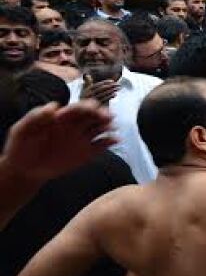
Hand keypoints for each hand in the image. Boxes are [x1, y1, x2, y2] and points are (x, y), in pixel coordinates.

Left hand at [0, 101, 116, 182]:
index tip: (90, 110)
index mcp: (61, 118)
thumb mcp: (21, 130)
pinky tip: (115, 140)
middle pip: (93, 115)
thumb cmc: (21, 146)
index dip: (85, 106)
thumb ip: (35, 117)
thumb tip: (54, 106)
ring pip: (100, 128)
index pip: (78, 108)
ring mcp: (82, 139)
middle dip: (102, 113)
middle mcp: (74, 126)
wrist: (24, 169)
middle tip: (107, 117)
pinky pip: (102, 145)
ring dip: (109, 125)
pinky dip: (110, 142)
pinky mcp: (87, 153)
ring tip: (112, 127)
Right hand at [80, 77, 118, 103]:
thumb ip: (88, 83)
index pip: (97, 84)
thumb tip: (88, 75)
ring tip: (118, 89)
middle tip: (118, 84)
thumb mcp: (84, 90)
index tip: (112, 81)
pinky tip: (115, 94)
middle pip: (102, 88)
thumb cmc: (84, 99)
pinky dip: (110, 97)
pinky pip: (104, 100)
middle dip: (110, 86)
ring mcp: (92, 100)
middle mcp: (89, 94)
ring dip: (112, 91)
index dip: (105, 82)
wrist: (81, 110)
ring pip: (104, 94)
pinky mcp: (96, 105)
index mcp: (87, 90)